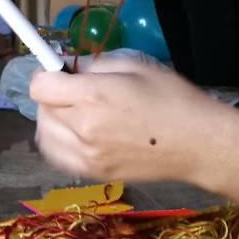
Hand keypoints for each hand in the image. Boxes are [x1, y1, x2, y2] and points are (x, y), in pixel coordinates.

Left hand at [29, 56, 221, 181]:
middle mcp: (82, 128)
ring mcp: (86, 156)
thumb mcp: (133, 66)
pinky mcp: (93, 174)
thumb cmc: (172, 98)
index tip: (62, 73)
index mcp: (92, 96)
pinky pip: (55, 156)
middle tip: (75, 91)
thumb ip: (93, 64)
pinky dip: (57, 142)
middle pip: (41, 109)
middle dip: (52, 95)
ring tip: (75, 113)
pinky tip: (75, 134)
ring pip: (43, 134)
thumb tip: (68, 67)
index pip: (39, 86)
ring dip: (52, 120)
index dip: (47, 75)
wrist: (198, 144)